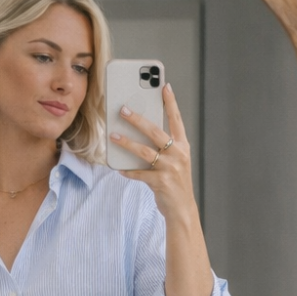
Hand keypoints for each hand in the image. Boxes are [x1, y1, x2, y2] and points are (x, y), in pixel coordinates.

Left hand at [110, 83, 196, 225]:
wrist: (182, 209)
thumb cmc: (176, 181)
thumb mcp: (176, 161)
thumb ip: (164, 147)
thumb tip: (141, 132)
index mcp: (183, 146)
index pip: (176, 119)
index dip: (170, 103)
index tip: (164, 86)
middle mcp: (178, 154)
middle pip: (155, 132)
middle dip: (138, 119)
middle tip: (124, 109)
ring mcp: (170, 168)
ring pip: (144, 151)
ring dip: (127, 143)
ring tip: (113, 136)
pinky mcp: (160, 182)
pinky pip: (139, 173)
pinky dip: (128, 170)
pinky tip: (119, 168)